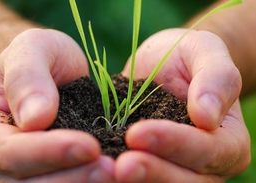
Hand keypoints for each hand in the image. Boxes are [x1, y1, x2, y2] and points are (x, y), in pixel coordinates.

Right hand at [0, 29, 114, 182]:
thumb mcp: (31, 49)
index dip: (48, 153)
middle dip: (71, 179)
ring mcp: (22, 175)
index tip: (89, 146)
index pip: (8, 153)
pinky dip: (89, 182)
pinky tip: (114, 174)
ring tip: (116, 172)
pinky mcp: (50, 175)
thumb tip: (35, 120)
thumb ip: (27, 77)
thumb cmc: (37, 57)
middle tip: (111, 168)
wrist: (49, 72)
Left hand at [116, 28, 249, 181]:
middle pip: (185, 181)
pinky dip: (119, 178)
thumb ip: (216, 79)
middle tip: (121, 166)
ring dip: (136, 181)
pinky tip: (101, 167)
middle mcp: (207, 165)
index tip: (138, 133)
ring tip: (105, 170)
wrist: (164, 65)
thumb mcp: (206, 52)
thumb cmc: (188, 57)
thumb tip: (207, 117)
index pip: (207, 151)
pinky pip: (139, 178)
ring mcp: (177, 169)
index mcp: (228, 141)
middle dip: (152, 173)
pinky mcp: (151, 165)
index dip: (174, 144)